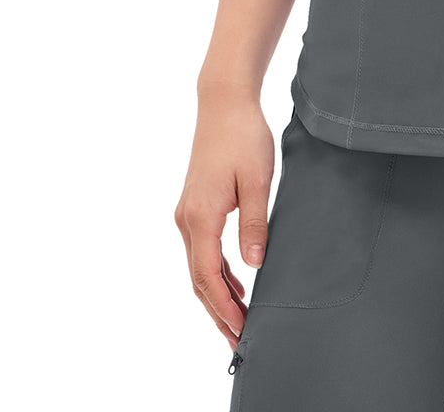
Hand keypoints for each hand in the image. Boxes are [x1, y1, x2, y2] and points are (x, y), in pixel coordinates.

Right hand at [173, 90, 274, 349]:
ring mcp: (186, 213)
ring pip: (198, 268)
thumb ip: (254, 224)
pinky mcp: (193, 206)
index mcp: (201, 217)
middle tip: (240, 341)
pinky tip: (236, 282)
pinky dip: (216, 273)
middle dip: (219, 312)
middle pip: (199, 280)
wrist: (224, 103)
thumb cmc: (244, 136)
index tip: (242, 332)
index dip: (225, 309)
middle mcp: (186, 220)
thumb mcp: (257, 180)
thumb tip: (254, 267)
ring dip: (217, 295)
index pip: (209, 278)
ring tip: (240, 319)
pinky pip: (201, 251)